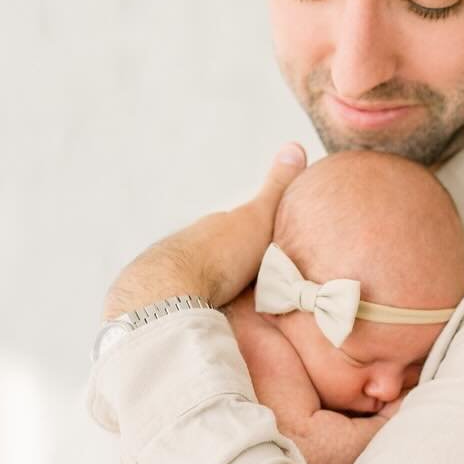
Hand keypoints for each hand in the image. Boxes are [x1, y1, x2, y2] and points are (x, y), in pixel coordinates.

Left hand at [101, 144, 307, 319]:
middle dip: (237, 267)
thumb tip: (295, 145)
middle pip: (221, 255)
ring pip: (205, 280)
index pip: (238, 229)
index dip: (256, 238)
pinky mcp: (168, 302)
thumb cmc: (219, 254)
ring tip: (243, 309)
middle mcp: (192, 245)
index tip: (273, 252)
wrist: (171, 290)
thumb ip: (277, 189)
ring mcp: (177, 274)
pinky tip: (218, 318)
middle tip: (263, 286)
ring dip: (220, 290)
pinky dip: (206, 306)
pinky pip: (192, 301)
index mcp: (214, 228)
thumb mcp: (258, 217)